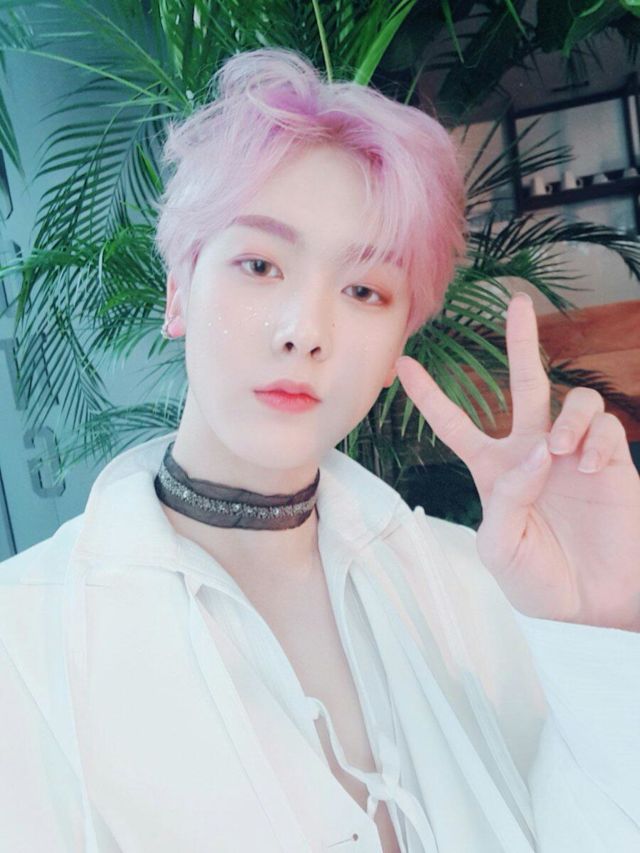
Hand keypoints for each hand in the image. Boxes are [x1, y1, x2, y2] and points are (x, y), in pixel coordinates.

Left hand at [395, 292, 639, 630]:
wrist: (595, 604)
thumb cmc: (540, 580)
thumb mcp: (501, 548)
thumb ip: (508, 498)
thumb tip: (538, 450)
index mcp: (494, 471)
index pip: (455, 424)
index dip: (430, 395)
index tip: (404, 363)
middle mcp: (532, 452)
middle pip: (524, 384)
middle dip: (520, 342)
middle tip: (517, 302)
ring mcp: (573, 454)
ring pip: (573, 400)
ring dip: (568, 418)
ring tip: (563, 449)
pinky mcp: (610, 461)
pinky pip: (606, 428)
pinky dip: (598, 442)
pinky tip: (592, 470)